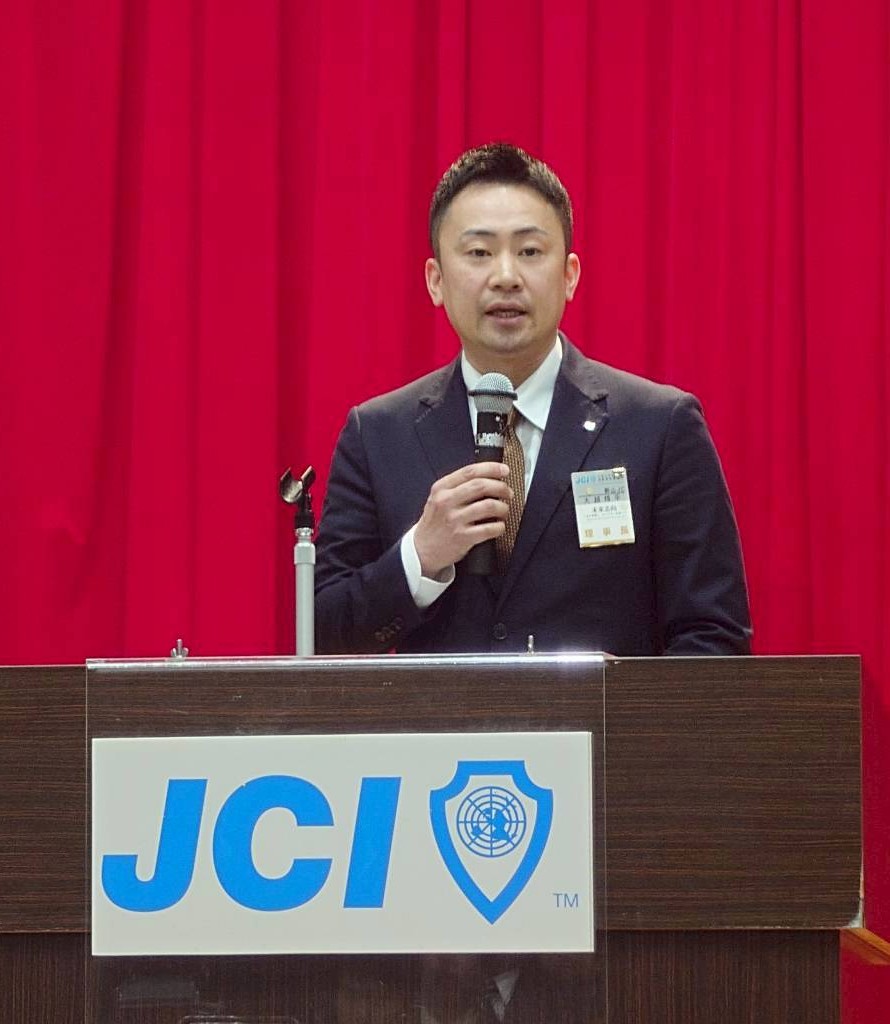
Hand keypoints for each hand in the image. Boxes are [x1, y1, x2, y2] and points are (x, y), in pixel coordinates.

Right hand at [413, 462, 511, 576]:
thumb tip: (488, 476)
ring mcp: (454, 520)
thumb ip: (457, 486)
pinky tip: (499, 526)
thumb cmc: (435, 523)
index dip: (491, 468)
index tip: (504, 470)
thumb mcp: (438, 498)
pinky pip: (489, 529)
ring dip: (503, 507)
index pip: (470, 471)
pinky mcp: (462, 537)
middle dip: (501, 487)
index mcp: (441, 488)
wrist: (422, 549)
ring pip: (488, 506)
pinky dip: (500, 526)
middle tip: (508, 492)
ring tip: (503, 510)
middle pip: (481, 486)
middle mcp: (446, 502)